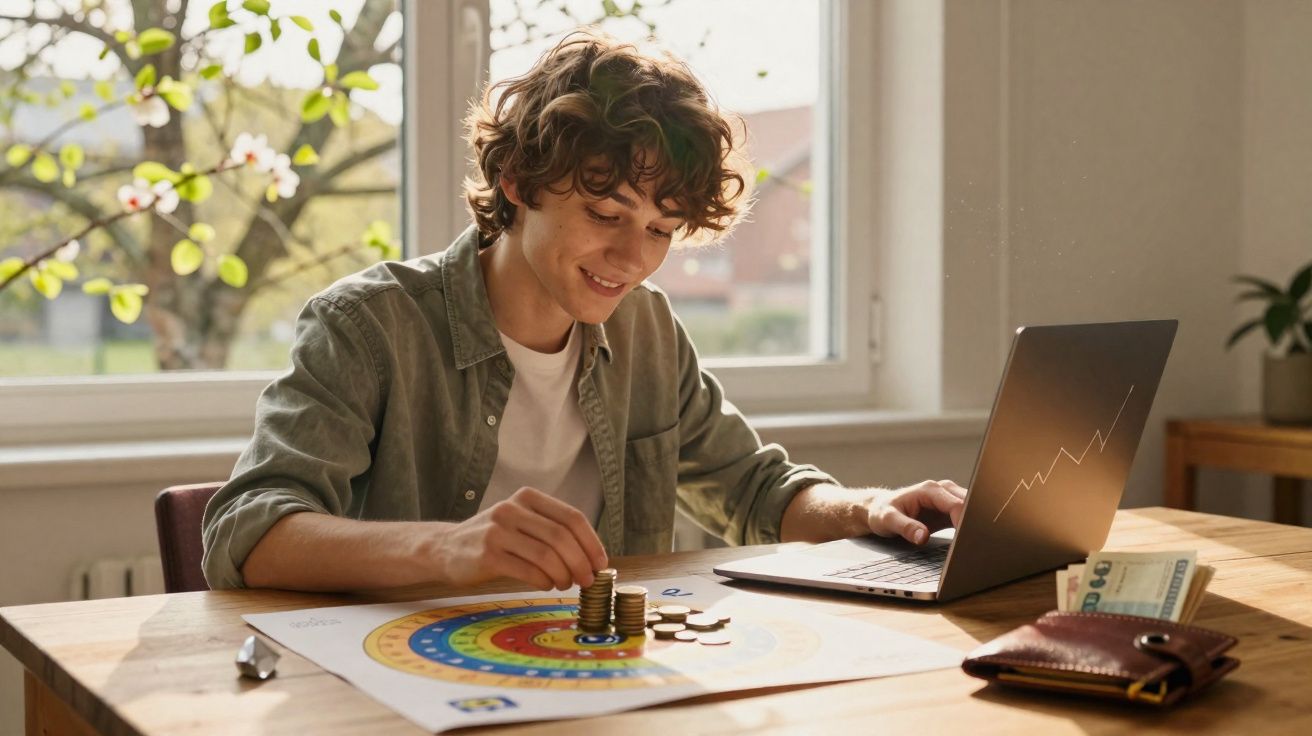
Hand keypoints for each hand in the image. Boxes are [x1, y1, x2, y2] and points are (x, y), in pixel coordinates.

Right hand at [434, 487, 608, 590]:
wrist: (446, 549)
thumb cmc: (495, 540)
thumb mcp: (521, 522)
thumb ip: (551, 531)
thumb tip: (592, 558)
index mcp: (527, 497)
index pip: (572, 517)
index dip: (592, 542)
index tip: (601, 564)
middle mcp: (512, 509)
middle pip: (562, 537)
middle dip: (581, 563)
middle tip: (587, 580)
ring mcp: (497, 531)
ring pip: (547, 555)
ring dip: (563, 575)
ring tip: (564, 584)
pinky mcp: (487, 555)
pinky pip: (528, 571)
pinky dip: (544, 582)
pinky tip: (545, 585)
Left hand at [865, 480, 966, 544]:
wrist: (880, 508)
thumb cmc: (882, 512)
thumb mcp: (888, 520)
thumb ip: (906, 527)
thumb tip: (922, 537)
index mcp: (930, 490)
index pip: (957, 505)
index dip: (965, 522)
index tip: (967, 540)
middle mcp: (943, 490)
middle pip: (970, 505)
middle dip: (975, 522)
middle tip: (976, 543)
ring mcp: (948, 498)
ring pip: (972, 509)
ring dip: (975, 524)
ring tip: (975, 543)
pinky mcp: (950, 509)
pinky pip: (967, 516)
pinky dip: (971, 527)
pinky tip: (970, 540)